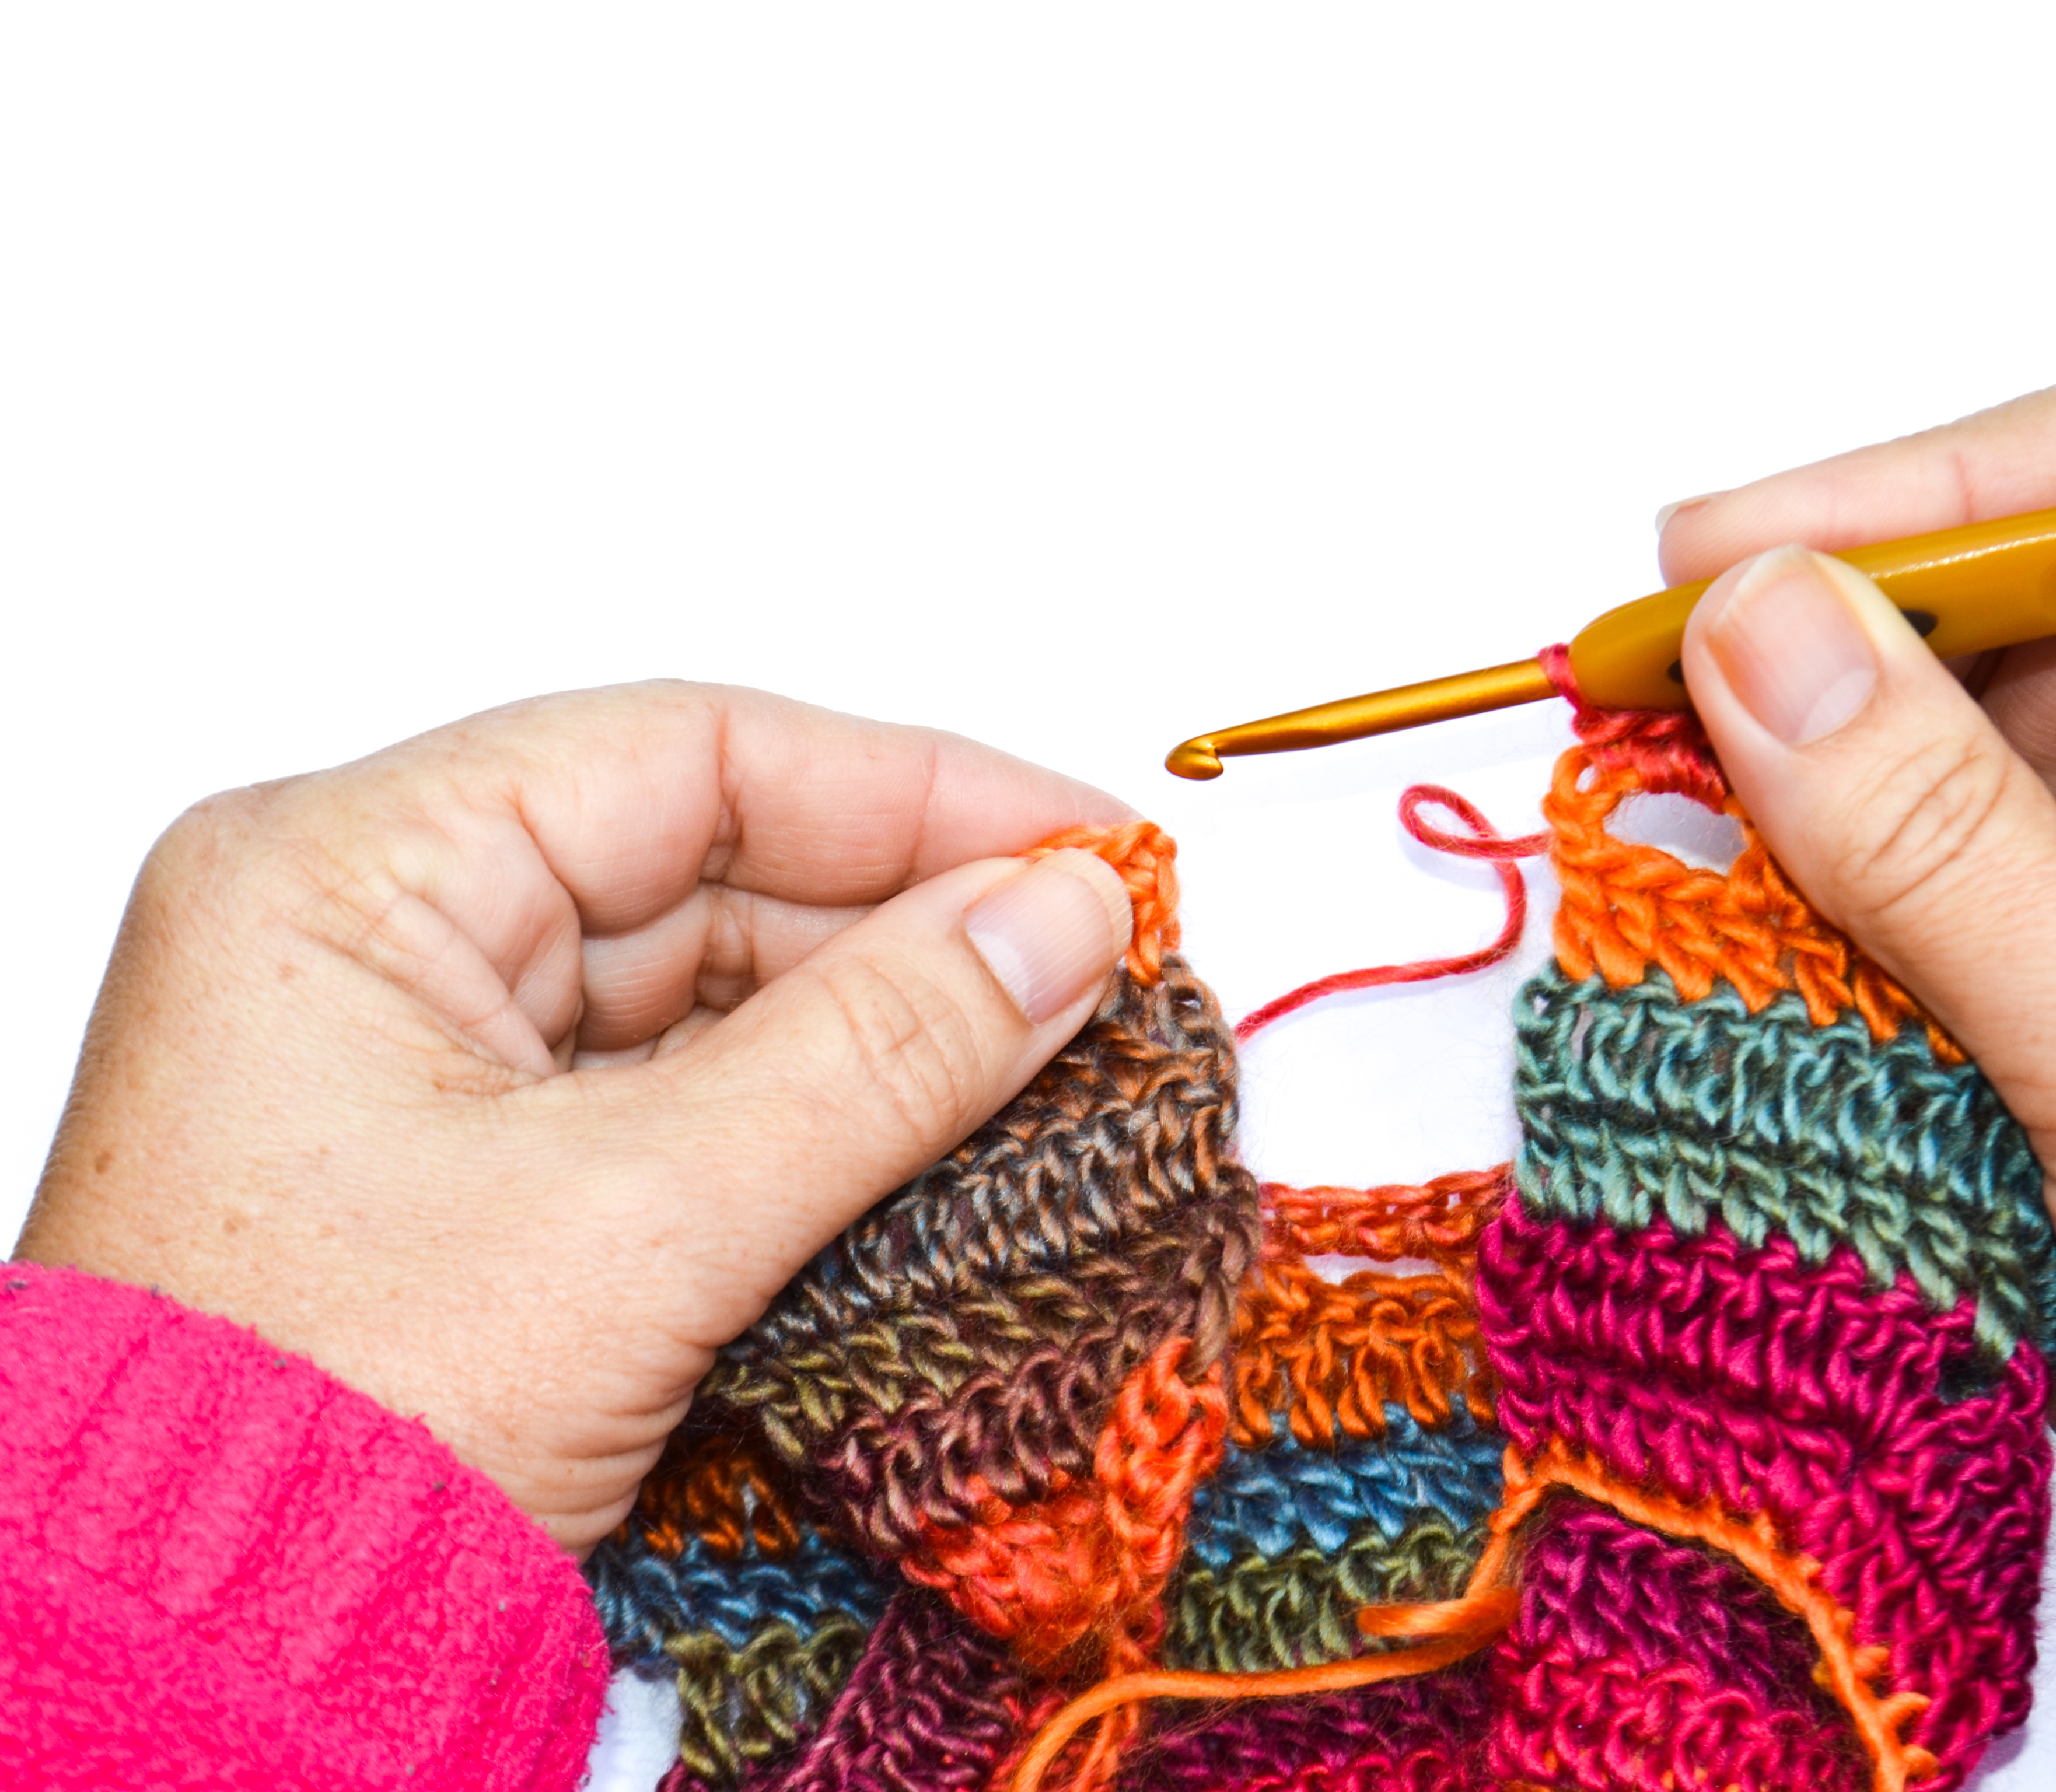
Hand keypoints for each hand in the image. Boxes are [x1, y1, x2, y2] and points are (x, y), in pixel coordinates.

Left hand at [17, 682, 1134, 1553]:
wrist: (201, 1675)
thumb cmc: (329, 1445)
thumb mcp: (643, 1224)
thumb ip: (879, 1053)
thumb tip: (1069, 920)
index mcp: (343, 877)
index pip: (682, 756)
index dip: (911, 787)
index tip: (1085, 839)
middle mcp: (367, 943)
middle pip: (702, 867)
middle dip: (912, 917)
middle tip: (1099, 957)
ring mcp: (414, 1069)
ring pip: (703, 993)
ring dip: (880, 1024)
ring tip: (1055, 1044)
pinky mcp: (469, 1183)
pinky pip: (675, 1102)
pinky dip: (813, 1116)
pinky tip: (947, 1127)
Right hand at [1666, 365, 2055, 1524]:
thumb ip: (1941, 832)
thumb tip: (1759, 624)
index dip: (1930, 489)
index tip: (1735, 547)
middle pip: (1991, 632)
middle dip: (1814, 651)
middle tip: (1631, 684)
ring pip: (1917, 788)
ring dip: (1782, 802)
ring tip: (1649, 817)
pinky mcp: (2045, 1039)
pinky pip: (1890, 932)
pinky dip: (1793, 932)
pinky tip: (1709, 939)